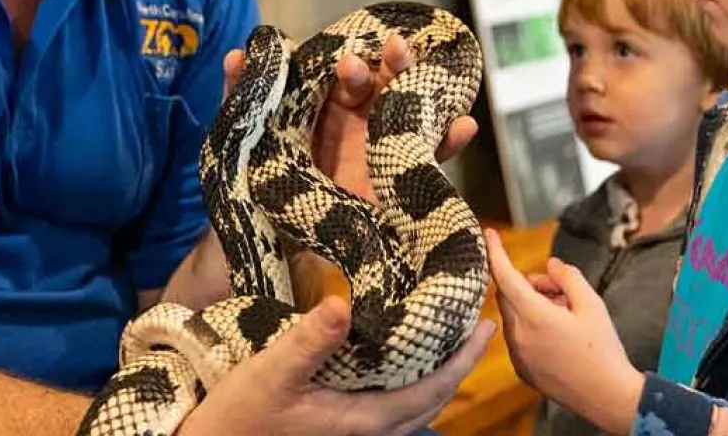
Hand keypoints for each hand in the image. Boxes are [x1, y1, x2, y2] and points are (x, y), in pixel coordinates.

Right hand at [175, 297, 495, 435]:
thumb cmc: (241, 413)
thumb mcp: (271, 371)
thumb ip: (310, 341)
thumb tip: (342, 306)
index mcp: (367, 418)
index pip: (434, 387)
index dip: (464, 358)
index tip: (486, 324)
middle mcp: (372, 432)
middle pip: (433, 398)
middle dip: (460, 363)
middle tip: (476, 325)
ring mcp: (358, 434)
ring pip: (416, 406)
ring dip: (439, 374)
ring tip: (448, 339)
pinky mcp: (343, 430)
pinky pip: (395, 407)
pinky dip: (412, 384)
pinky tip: (400, 361)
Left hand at [224, 35, 477, 201]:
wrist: (275, 244)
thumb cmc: (257, 184)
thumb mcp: (245, 142)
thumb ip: (242, 100)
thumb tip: (235, 54)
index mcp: (327, 105)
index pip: (346, 73)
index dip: (351, 62)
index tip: (348, 60)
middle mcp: (361, 120)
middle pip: (387, 83)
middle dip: (395, 64)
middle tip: (397, 50)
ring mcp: (384, 148)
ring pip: (413, 112)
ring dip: (428, 94)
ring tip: (436, 78)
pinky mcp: (400, 181)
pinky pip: (430, 157)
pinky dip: (449, 140)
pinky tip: (463, 126)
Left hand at [484, 228, 642, 434]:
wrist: (608, 397)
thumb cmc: (603, 349)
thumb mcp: (592, 304)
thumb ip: (568, 277)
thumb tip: (550, 265)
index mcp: (534, 316)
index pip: (505, 276)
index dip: (495, 252)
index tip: (489, 234)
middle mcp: (518, 336)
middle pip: (509, 296)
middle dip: (529, 284)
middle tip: (560, 290)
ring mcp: (517, 356)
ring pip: (513, 317)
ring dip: (530, 306)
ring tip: (565, 315)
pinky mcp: (522, 370)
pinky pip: (517, 338)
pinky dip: (530, 327)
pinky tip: (558, 336)